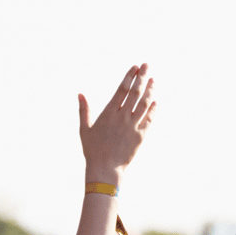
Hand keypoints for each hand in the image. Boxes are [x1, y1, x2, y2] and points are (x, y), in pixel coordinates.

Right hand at [79, 64, 153, 184]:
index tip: (134, 67)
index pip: (122, 90)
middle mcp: (122, 117)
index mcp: (109, 113)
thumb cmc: (93, 149)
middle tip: (147, 65)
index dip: (129, 77)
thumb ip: (84, 110)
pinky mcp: (140, 136)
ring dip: (149, 90)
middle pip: (135, 92)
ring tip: (153, 80)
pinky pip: (149, 119)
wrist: (105, 168)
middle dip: (141, 77)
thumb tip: (80, 94)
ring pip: (144, 104)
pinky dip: (153, 109)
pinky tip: (155, 101)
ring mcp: (133, 126)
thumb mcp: (85, 129)